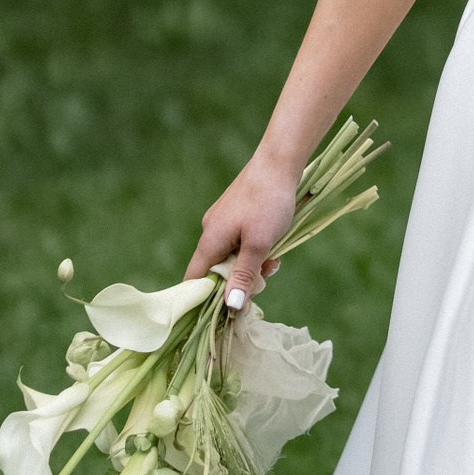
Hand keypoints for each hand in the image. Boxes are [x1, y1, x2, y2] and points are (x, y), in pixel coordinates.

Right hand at [187, 151, 299, 312]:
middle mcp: (211, 232)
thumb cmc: (268, 203)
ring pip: (234, 256)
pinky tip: (275, 244)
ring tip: (275, 258)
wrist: (279, 162)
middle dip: (241, 279)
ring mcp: (223, 222)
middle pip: (218, 271)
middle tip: (266, 274)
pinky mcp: (237, 214)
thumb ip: (244, 276)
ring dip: (253, 263)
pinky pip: (241, 241)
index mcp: (209, 242)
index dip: (203, 300)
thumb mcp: (259, 245)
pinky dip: (257, 247)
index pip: (194, 280)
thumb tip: (231, 308)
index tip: (222, 313)